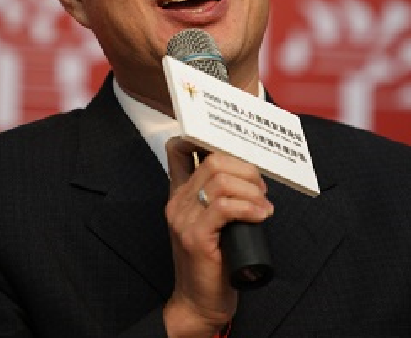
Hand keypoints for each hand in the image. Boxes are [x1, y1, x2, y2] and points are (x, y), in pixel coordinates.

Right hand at [163, 138, 273, 337]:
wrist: (199, 303)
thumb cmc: (213, 262)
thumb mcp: (213, 222)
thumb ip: (220, 198)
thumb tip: (250, 174)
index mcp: (179, 194)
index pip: (178, 150)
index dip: (203, 137)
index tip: (234, 147)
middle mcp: (177, 201)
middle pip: (212, 160)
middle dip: (245, 168)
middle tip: (261, 188)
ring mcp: (184, 218)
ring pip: (221, 180)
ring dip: (251, 189)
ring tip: (264, 205)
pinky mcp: (196, 237)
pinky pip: (225, 207)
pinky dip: (249, 207)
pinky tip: (262, 215)